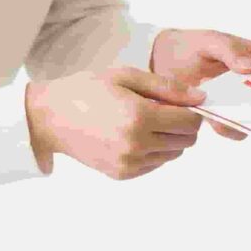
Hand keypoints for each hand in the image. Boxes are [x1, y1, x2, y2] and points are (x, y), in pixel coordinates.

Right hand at [24, 66, 205, 178]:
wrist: (50, 118)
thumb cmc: (86, 90)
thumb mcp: (126, 76)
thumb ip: (167, 87)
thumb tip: (201, 98)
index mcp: (139, 117)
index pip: (190, 122)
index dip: (192, 111)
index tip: (180, 102)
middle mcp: (136, 145)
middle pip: (186, 141)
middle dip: (182, 125)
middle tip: (162, 110)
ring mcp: (129, 163)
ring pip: (173, 154)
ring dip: (169, 138)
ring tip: (145, 121)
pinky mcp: (122, 174)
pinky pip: (155, 164)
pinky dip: (153, 150)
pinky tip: (133, 134)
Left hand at [150, 28, 250, 139]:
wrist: (162, 59)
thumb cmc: (192, 45)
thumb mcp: (211, 41)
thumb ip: (230, 50)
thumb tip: (250, 67)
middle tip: (235, 112)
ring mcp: (237, 98)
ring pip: (248, 118)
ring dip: (236, 122)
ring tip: (217, 116)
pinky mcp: (222, 112)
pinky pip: (230, 126)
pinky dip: (223, 127)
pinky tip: (210, 119)